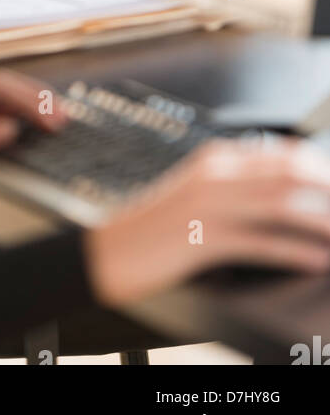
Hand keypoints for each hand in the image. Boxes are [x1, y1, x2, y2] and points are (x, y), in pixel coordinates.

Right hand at [84, 137, 329, 307]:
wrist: (106, 251)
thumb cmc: (152, 229)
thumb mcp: (194, 194)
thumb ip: (233, 186)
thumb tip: (282, 195)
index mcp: (215, 159)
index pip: (283, 154)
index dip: (320, 168)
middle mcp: (215, 175)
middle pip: (290, 174)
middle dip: (328, 189)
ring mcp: (211, 206)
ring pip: (283, 205)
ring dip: (322, 221)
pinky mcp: (205, 240)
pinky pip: (263, 243)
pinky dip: (296, 252)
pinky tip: (315, 260)